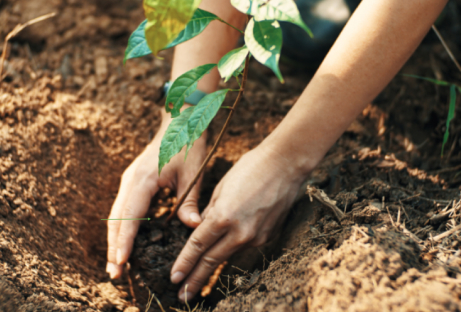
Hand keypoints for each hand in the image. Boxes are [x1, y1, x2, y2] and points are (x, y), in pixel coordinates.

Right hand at [106, 117, 206, 278]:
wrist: (180, 121)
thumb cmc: (188, 145)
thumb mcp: (193, 173)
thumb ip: (190, 201)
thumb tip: (194, 227)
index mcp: (144, 179)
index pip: (130, 216)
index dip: (125, 241)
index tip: (121, 261)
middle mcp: (131, 181)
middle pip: (117, 219)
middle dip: (114, 247)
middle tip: (114, 274)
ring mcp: (130, 181)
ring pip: (117, 215)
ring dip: (115, 240)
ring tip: (115, 265)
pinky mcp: (133, 182)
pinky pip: (123, 209)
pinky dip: (122, 228)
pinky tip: (125, 244)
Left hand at [169, 144, 309, 301]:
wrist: (286, 164)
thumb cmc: (250, 168)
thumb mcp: (221, 187)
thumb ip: (210, 213)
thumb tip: (201, 229)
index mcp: (224, 216)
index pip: (198, 246)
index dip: (184, 264)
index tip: (173, 278)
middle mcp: (240, 232)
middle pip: (212, 261)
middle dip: (195, 280)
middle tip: (182, 296)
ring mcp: (256, 236)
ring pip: (228, 255)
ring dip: (212, 269)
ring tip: (198, 284)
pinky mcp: (268, 236)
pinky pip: (244, 246)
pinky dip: (232, 249)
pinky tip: (225, 253)